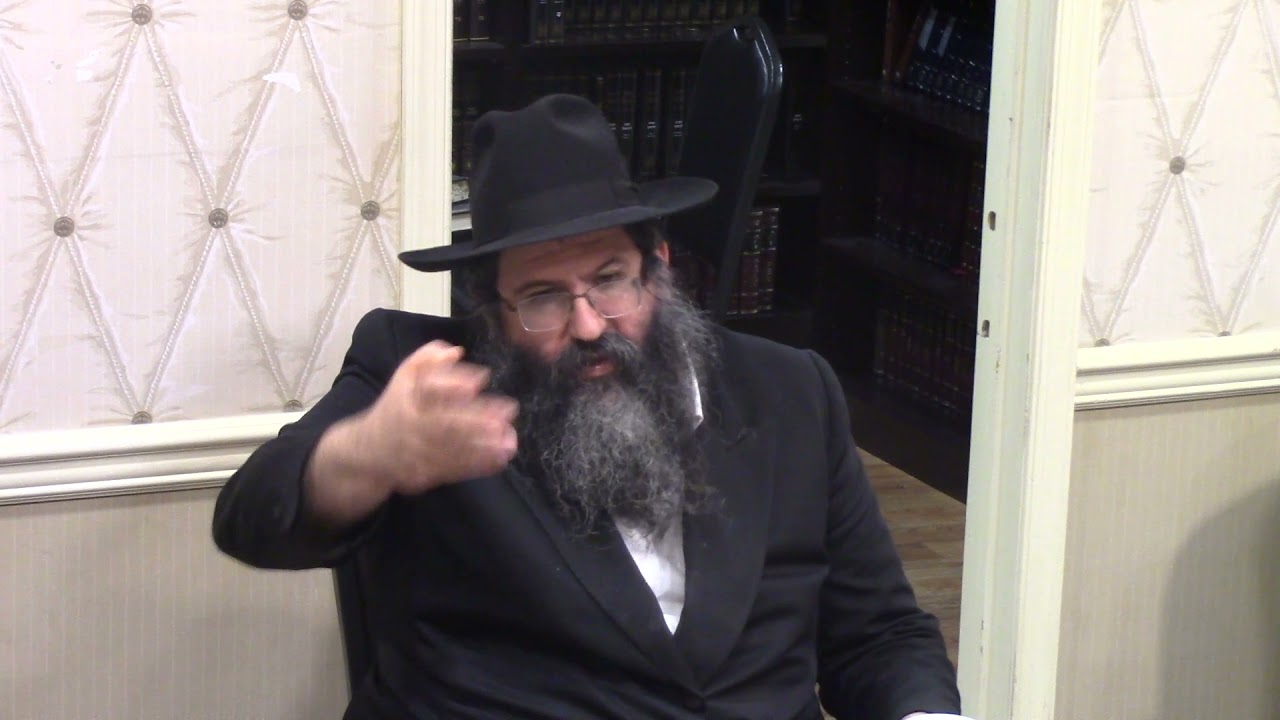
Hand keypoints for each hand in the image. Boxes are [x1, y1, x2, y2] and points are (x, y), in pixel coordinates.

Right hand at [349, 340, 518, 494]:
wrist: (367, 454)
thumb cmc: (394, 410)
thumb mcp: (402, 380)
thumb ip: (425, 360)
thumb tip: (455, 351)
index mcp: (405, 402)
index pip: (428, 390)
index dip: (453, 384)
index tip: (481, 380)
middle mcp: (411, 428)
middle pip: (445, 423)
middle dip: (478, 419)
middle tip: (508, 412)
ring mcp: (418, 454)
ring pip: (452, 449)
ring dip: (484, 446)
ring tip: (510, 439)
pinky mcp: (426, 474)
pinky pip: (454, 470)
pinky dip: (478, 465)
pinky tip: (500, 458)